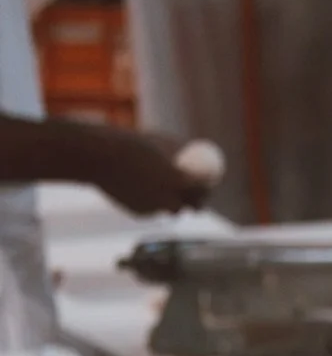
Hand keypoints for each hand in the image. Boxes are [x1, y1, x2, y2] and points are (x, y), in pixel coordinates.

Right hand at [88, 127, 209, 214]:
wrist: (99, 157)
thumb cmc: (131, 143)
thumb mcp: (160, 142)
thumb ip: (180, 151)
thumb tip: (195, 152)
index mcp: (179, 180)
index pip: (204, 188)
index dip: (208, 186)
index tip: (208, 182)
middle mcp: (169, 198)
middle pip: (193, 206)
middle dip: (198, 202)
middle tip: (196, 194)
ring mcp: (154, 208)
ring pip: (171, 210)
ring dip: (174, 203)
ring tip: (166, 188)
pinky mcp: (140, 214)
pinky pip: (152, 209)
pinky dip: (152, 201)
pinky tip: (140, 187)